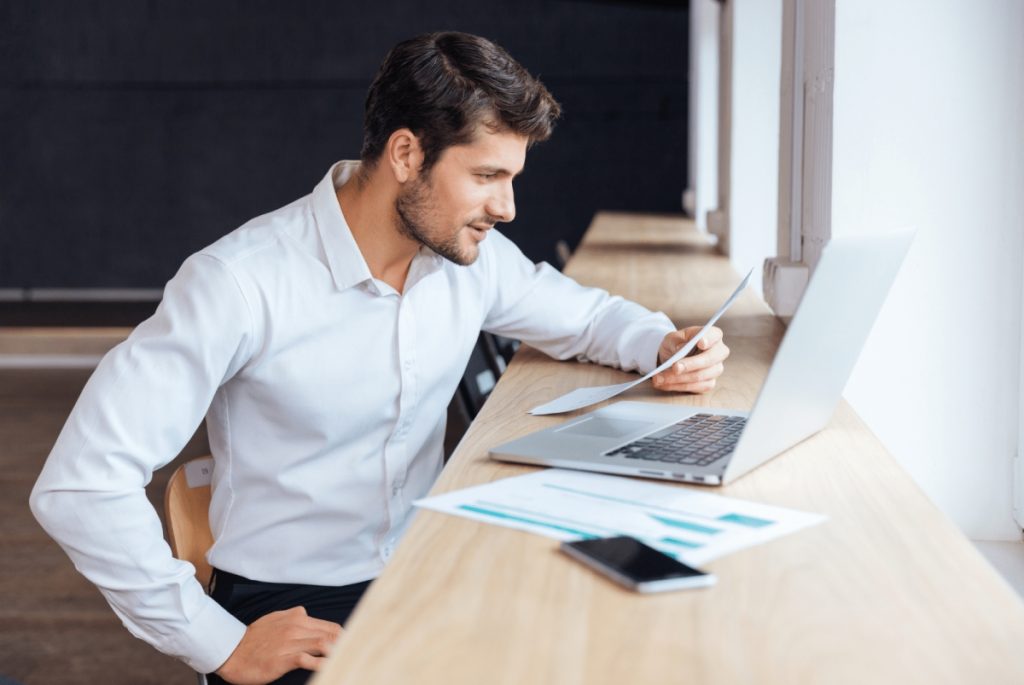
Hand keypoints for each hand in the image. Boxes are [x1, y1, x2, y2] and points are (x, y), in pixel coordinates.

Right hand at [215, 606, 342, 684]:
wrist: (232, 651)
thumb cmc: (254, 638)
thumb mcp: (276, 619)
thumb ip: (293, 616)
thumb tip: (305, 614)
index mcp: (297, 617)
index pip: (330, 626)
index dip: (344, 638)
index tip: (354, 647)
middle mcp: (297, 627)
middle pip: (331, 635)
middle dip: (346, 645)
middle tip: (357, 655)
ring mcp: (291, 642)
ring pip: (324, 645)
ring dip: (338, 654)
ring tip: (348, 661)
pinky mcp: (284, 658)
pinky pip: (309, 660)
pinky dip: (323, 665)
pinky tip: (330, 669)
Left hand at [653, 326, 728, 393]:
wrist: (672, 357)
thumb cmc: (675, 344)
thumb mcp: (672, 338)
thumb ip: (676, 341)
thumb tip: (680, 349)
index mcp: (713, 335)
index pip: (715, 335)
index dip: (709, 339)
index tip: (700, 342)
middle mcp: (719, 352)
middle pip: (709, 359)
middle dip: (690, 365)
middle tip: (674, 368)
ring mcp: (716, 369)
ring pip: (699, 376)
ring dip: (677, 378)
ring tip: (659, 378)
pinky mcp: (709, 383)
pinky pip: (695, 387)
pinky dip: (677, 386)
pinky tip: (664, 384)